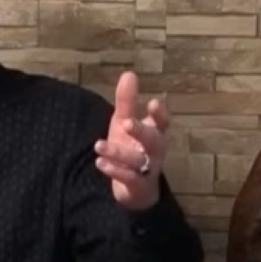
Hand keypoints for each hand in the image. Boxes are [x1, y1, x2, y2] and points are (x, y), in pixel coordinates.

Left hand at [95, 71, 167, 210]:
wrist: (137, 187)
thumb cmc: (132, 147)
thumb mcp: (125, 123)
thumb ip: (127, 101)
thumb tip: (129, 73)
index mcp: (155, 133)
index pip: (161, 122)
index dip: (159, 114)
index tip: (153, 102)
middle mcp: (155, 150)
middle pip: (152, 140)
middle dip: (141, 131)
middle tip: (127, 122)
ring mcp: (148, 169)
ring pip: (136, 160)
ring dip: (117, 152)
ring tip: (98, 145)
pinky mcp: (137, 185)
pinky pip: (128, 178)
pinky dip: (115, 170)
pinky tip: (100, 163)